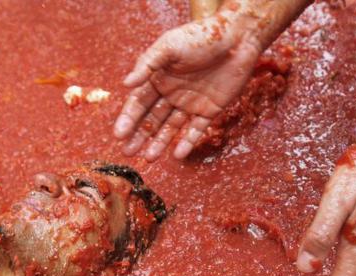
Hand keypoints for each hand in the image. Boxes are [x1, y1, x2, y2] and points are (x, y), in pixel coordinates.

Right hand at [113, 13, 263, 160]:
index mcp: (158, 78)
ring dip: (160, 142)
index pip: (139, 102)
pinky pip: (196, 130)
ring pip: (171, 127)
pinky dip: (188, 142)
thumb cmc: (200, 37)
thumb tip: (126, 84)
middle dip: (140, 135)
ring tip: (150, 158)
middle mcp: (172, 92)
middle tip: (128, 152)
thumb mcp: (169, 46)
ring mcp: (190, 103)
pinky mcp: (210, 110)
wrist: (236, 39)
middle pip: (152, 118)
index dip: (129, 119)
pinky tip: (177, 155)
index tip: (119, 135)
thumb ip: (148, 65)